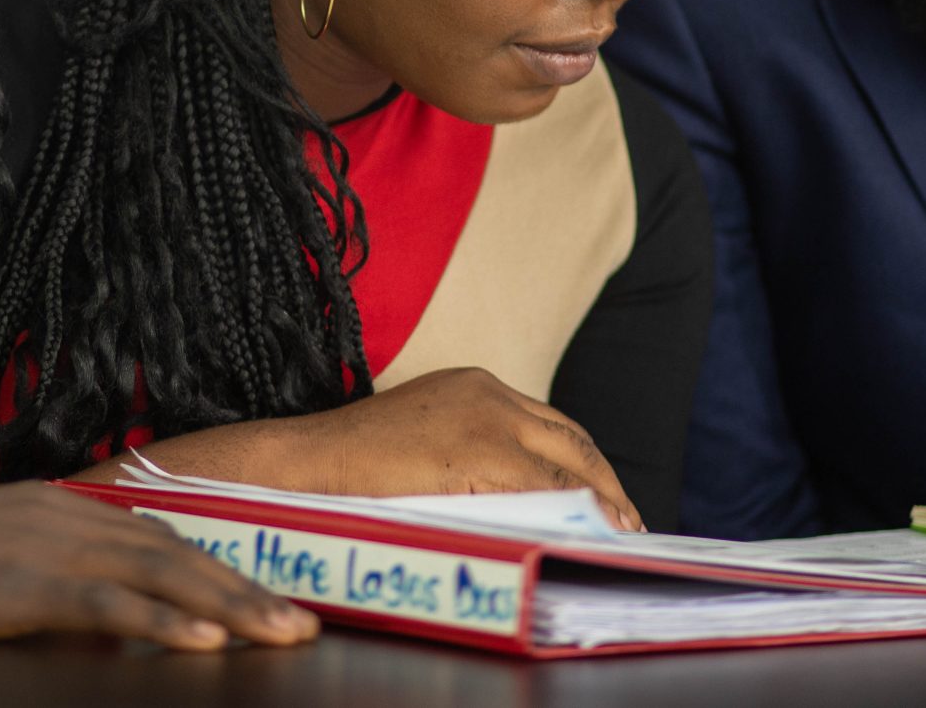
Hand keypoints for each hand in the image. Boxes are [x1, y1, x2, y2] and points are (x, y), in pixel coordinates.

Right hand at [0, 436, 317, 648]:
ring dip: (227, 608)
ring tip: (279, 635)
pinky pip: (105, 604)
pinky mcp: (18, 584)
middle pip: (175, 555)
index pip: (159, 541)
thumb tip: (110, 624)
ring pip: (158, 576)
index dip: (220, 572)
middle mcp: (64, 515)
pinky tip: (200, 643)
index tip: (270, 601)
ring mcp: (43, 546)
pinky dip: (159, 622)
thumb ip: (54, 584)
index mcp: (60, 507)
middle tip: (304, 624)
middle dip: (245, 592)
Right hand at [88, 367, 642, 531]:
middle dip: (607, 487)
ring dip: (601, 505)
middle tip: (625, 528)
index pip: (554, 424)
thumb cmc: (352, 470)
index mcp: (475, 385)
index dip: (586, 465)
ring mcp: (489, 421)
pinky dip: (575, 516)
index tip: (606, 500)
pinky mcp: (482, 455)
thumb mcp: (422, 447)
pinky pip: (546, 491)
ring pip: (569, 466)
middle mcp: (490, 393)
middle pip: (575, 441)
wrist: (300, 468)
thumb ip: (469, 459)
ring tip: (615, 540)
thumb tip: (521, 502)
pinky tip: (586, 540)